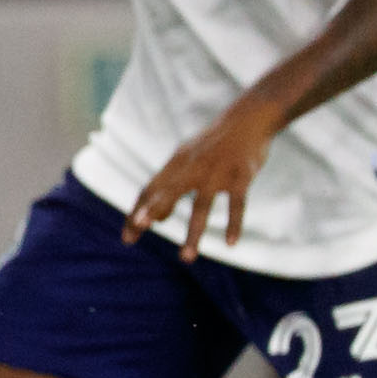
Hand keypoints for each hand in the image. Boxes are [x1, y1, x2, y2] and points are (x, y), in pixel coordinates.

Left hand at [122, 105, 276, 256]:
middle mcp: (192, 168)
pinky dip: (233, 224)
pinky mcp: (240, 177)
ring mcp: (217, 173)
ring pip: (201, 208)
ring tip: (185, 258)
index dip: (137, 212)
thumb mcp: (188, 160)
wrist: (248, 119)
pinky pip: (236, 205)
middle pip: (167, 194)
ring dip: (193, 234)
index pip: (150, 191)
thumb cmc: (214, 145)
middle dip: (149, 212)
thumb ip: (171, 187)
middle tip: (136, 232)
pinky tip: (230, 243)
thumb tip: (158, 220)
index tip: (128, 236)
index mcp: (177, 164)